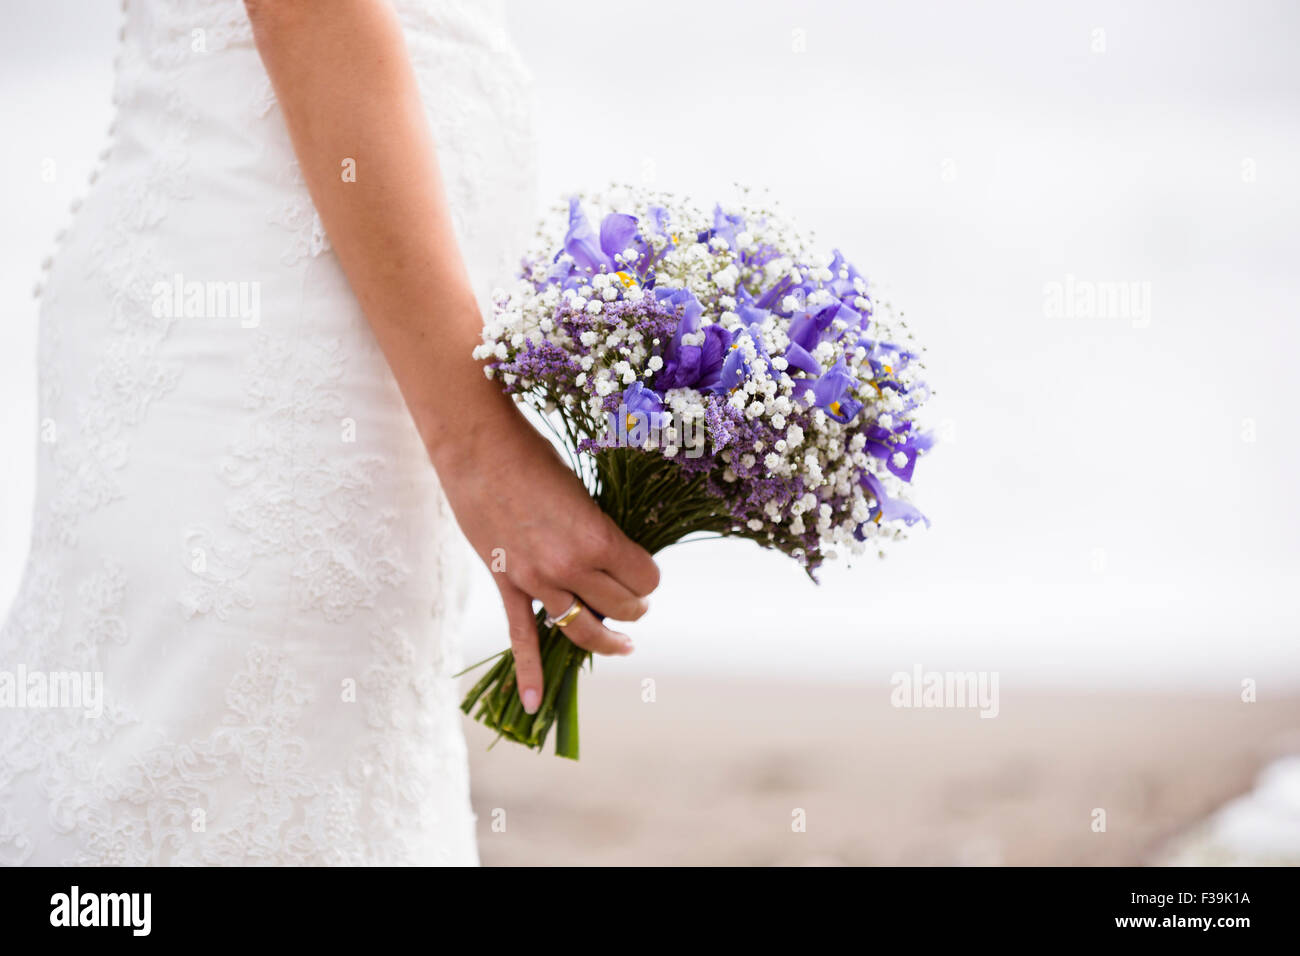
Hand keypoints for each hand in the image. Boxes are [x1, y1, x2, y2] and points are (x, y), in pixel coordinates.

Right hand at [431, 396, 659, 713]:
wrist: (477, 448)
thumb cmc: (534, 457)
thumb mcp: (583, 491)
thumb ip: (599, 529)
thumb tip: (614, 557)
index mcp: (598, 537)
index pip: (646, 578)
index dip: (649, 576)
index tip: (644, 568)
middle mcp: (570, 566)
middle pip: (621, 607)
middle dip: (634, 605)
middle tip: (635, 595)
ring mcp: (537, 581)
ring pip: (582, 629)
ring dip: (607, 636)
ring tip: (623, 641)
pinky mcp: (507, 585)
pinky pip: (521, 638)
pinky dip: (528, 674)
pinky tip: (534, 705)